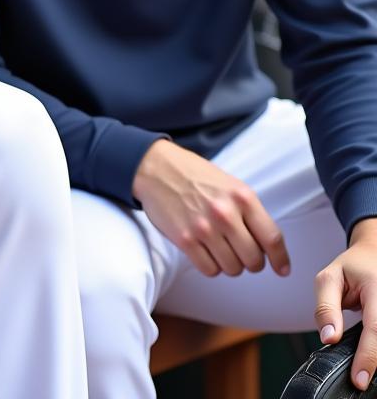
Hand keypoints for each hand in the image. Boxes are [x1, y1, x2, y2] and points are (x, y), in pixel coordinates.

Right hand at [133, 139, 290, 277]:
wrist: (156, 167)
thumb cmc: (195, 176)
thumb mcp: (230, 185)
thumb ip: (250, 211)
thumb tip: (269, 246)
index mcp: (242, 197)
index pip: (272, 238)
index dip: (280, 259)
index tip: (282, 269)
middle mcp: (225, 213)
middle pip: (254, 260)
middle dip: (250, 261)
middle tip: (241, 251)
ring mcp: (204, 228)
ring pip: (233, 268)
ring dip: (230, 264)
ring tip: (219, 247)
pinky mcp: (185, 239)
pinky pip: (209, 270)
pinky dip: (211, 266)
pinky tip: (205, 250)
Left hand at [314, 217, 376, 390]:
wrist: (374, 256)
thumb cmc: (352, 267)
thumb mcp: (329, 278)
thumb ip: (326, 307)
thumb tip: (329, 338)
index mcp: (376, 288)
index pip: (375, 329)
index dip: (368, 357)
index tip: (359, 379)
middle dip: (372, 361)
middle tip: (358, 378)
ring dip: (374, 355)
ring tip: (362, 366)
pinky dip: (376, 347)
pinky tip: (368, 355)